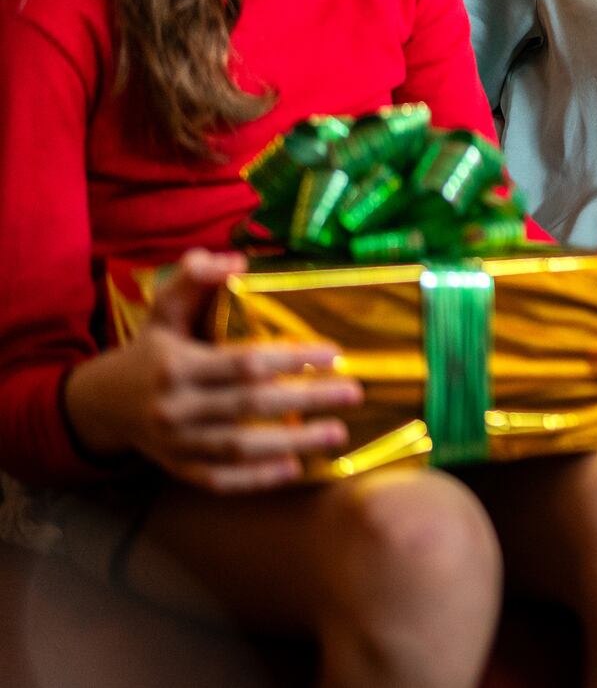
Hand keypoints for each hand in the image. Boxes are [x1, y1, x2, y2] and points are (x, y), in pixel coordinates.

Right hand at [62, 249, 359, 492]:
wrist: (101, 404)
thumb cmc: (150, 351)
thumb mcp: (165, 309)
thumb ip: (194, 278)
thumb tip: (236, 259)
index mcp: (176, 365)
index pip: (244, 362)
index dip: (291, 358)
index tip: (334, 354)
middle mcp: (176, 407)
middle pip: (250, 406)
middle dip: (306, 400)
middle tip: (354, 393)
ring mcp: (176, 443)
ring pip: (240, 447)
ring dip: (293, 442)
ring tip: (338, 433)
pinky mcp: (179, 468)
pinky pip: (221, 479)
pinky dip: (257, 478)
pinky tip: (295, 468)